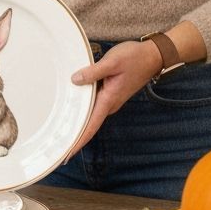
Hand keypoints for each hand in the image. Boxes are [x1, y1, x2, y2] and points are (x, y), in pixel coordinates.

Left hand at [66, 39, 161, 155]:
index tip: (67, 154)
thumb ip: (93, 72)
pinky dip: (83, 110)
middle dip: (74, 137)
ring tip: (61, 133)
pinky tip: (73, 110)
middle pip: (89, 124)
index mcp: (109, 99)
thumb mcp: (112, 62)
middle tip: (57, 147)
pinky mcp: (110, 93)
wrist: (153, 56)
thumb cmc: (135, 58)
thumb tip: (75, 80)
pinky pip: (94, 105)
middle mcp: (110, 103)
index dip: (78, 141)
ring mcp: (111, 99)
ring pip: (91, 115)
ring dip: (78, 124)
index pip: (91, 125)